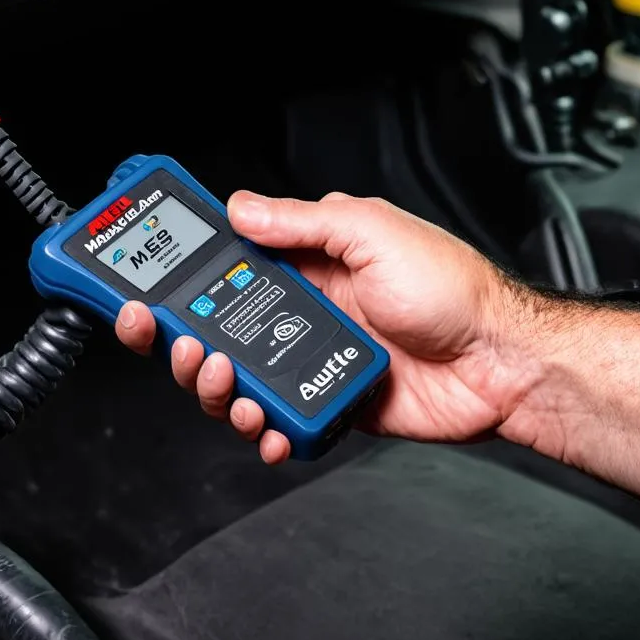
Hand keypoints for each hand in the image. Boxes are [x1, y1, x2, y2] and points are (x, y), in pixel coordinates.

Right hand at [116, 191, 516, 462]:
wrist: (500, 360)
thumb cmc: (451, 291)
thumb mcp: (373, 232)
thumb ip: (302, 222)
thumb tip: (241, 207)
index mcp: (305, 267)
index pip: (223, 269)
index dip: (177, 279)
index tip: (139, 286)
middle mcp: (299, 315)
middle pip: (213, 333)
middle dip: (182, 343)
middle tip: (181, 344)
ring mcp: (310, 363)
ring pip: (236, 383)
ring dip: (215, 389)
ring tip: (228, 381)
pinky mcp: (328, 406)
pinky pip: (278, 423)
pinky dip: (262, 432)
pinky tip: (266, 428)